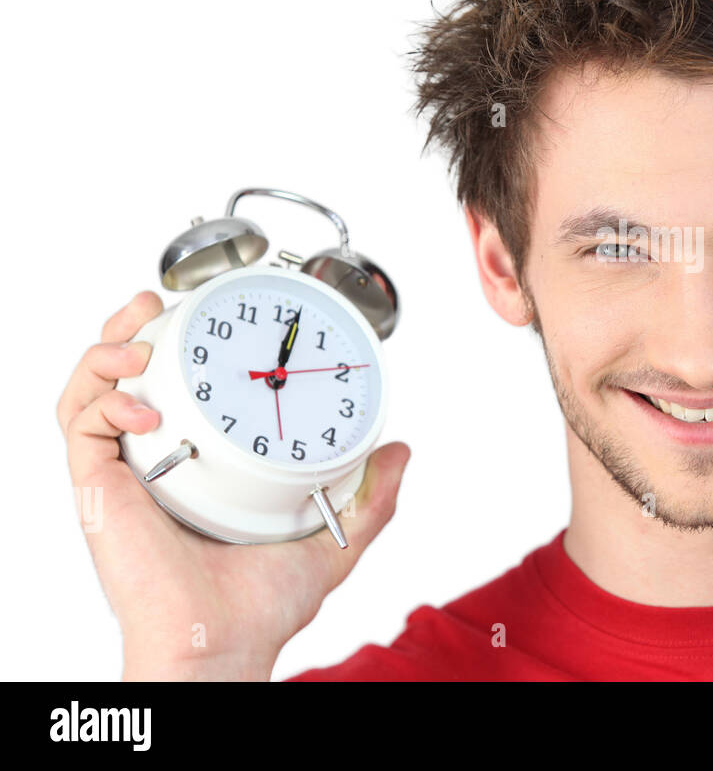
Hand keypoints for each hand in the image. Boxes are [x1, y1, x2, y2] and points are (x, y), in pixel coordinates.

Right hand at [56, 291, 410, 679]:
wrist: (222, 642)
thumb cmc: (260, 608)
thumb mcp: (330, 540)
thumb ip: (369, 498)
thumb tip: (399, 452)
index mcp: (198, 468)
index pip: (181, 393)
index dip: (183, 349)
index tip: (212, 317)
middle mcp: (155, 465)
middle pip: (127, 378)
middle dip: (134, 330)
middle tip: (158, 302)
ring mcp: (124, 475)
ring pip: (92, 389)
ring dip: (110, 349)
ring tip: (143, 336)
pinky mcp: (98, 488)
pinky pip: (81, 424)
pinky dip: (106, 400)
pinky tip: (146, 407)